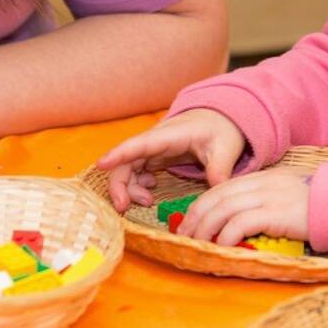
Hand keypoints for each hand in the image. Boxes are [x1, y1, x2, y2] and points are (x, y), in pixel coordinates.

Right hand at [96, 109, 246, 210]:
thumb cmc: (220, 130)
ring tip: (148, 202)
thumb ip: (220, 169)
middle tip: (122, 207)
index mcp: (169, 135)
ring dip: (129, 188)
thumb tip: (217, 190)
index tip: (101, 164)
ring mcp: (152, 149)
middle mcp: (155, 141)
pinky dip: (136, 187)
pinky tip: (150, 194)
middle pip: (126, 160)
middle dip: (119, 183)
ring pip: (127, 168)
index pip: (140, 144)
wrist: (220, 120)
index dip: (120, 154)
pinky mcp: (154, 158)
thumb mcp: (225, 148)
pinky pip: (135, 173)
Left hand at [177, 168, 310, 246]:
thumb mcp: (286, 195)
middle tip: (185, 235)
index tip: (190, 221)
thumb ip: (265, 201)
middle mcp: (261, 183)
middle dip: (196, 216)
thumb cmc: (317, 206)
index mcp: (262, 178)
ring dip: (206, 227)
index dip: (202, 204)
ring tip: (197, 243)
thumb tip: (242, 220)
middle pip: (217, 196)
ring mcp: (268, 196)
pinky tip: (221, 246)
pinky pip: (241, 222)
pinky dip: (227, 235)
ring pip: (224, 208)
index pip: (222, 187)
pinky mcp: (275, 212)